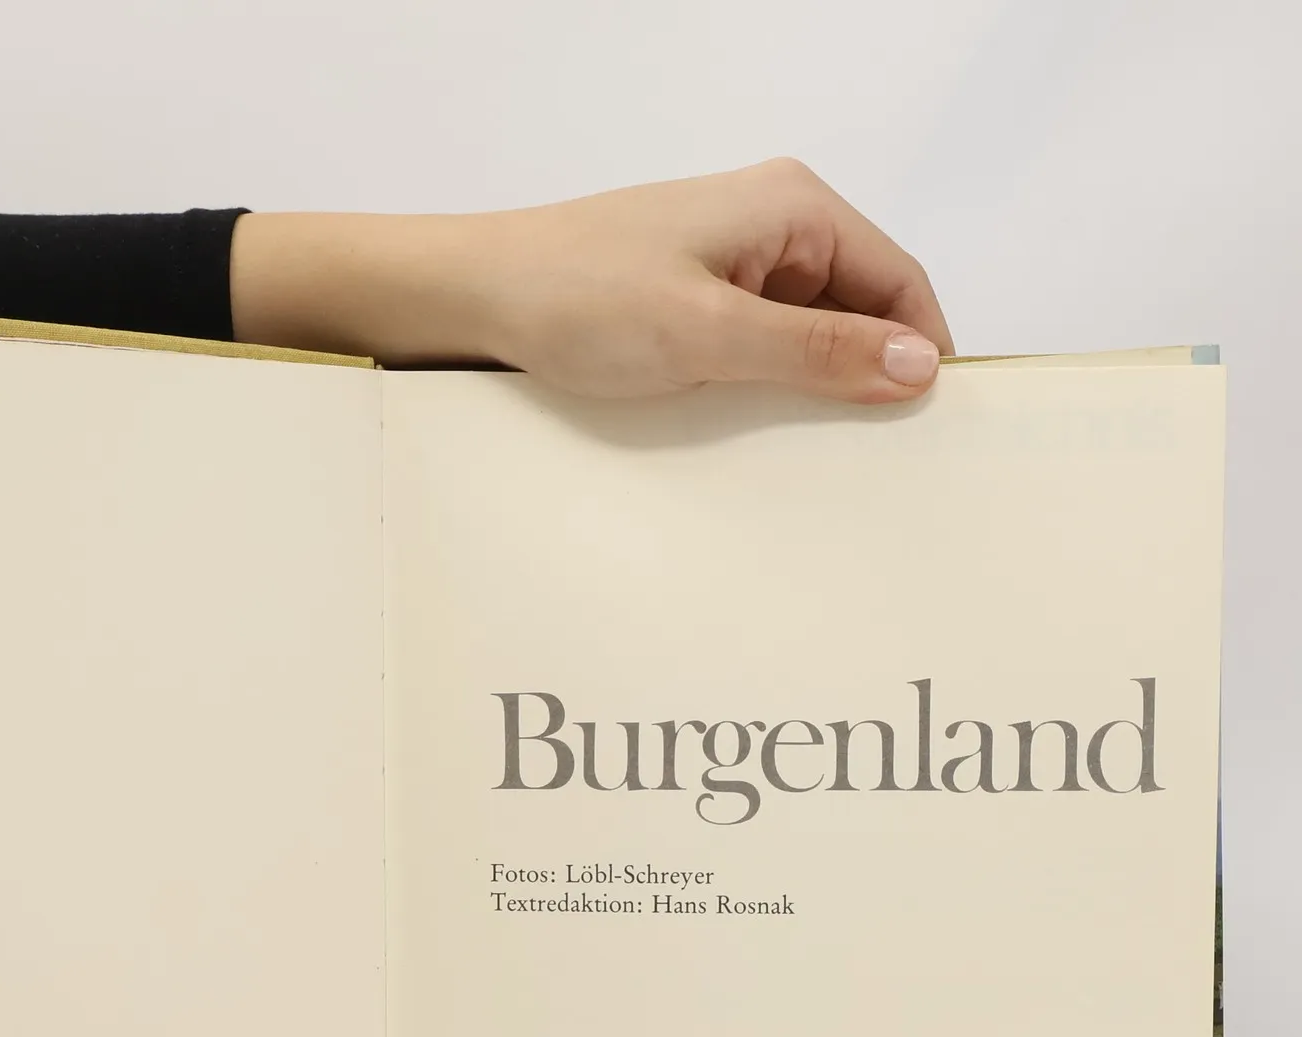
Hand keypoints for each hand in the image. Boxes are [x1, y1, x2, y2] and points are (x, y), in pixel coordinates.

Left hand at [232, 158, 953, 404]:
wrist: (471, 298)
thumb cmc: (577, 296)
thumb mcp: (709, 334)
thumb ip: (816, 352)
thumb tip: (918, 366)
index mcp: (793, 208)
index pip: (901, 281)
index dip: (922, 353)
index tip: (928, 430)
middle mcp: (770, 227)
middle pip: (860, 310)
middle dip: (869, 379)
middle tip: (875, 463)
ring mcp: (729, 265)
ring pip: (806, 336)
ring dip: (812, 391)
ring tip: (815, 459)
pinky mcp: (690, 302)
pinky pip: (756, 349)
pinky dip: (764, 389)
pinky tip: (754, 437)